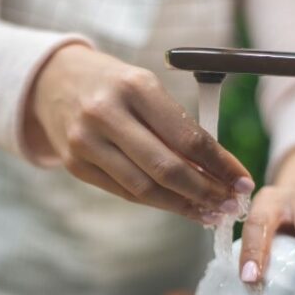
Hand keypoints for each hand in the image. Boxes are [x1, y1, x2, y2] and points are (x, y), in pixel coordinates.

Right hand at [30, 45, 254, 222]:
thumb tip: (218, 171)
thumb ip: (176, 125)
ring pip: (144, 188)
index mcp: (134, 87)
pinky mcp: (75, 164)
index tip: (243, 182)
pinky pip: (124, 192)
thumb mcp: (145, 87)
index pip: (187, 137)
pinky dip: (157, 202)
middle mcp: (107, 114)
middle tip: (229, 206)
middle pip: (166, 168)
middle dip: (205, 192)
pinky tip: (179, 207)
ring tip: (210, 213)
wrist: (52, 81)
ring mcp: (86, 142)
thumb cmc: (112, 84)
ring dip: (183, 206)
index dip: (220, 165)